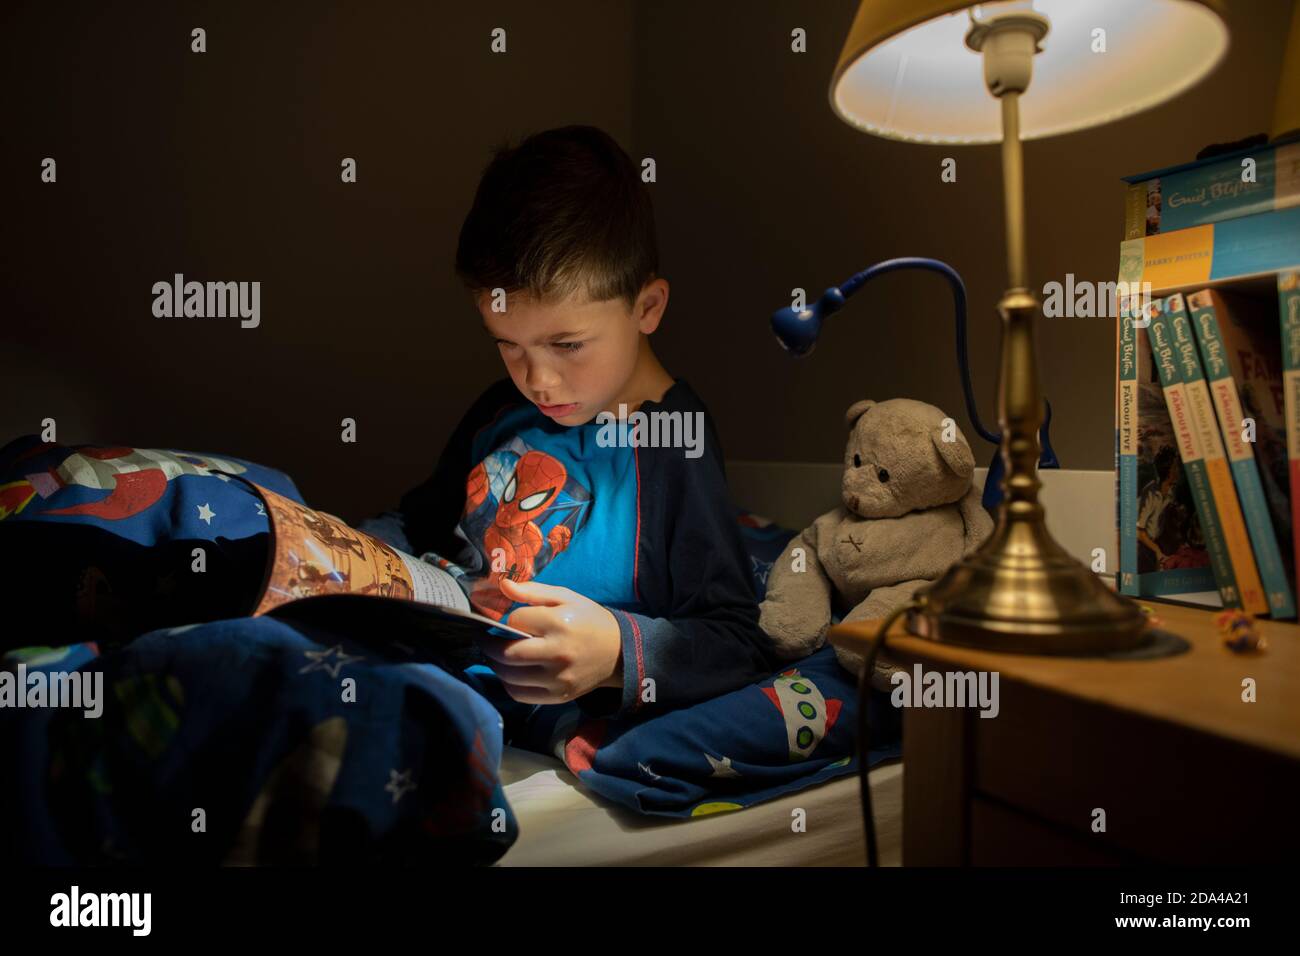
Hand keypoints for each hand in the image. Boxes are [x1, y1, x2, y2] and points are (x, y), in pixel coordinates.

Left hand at [477, 576, 622, 704]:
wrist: (619, 652)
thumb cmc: (588, 619)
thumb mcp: (566, 597)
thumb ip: (533, 591)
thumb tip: (502, 585)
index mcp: (559, 623)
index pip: (515, 622)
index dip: (509, 620)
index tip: (513, 620)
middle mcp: (557, 653)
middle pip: (507, 653)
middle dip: (489, 645)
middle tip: (485, 639)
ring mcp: (558, 679)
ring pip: (509, 676)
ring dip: (496, 665)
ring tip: (497, 655)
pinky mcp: (558, 696)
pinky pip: (520, 695)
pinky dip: (508, 684)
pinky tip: (511, 673)